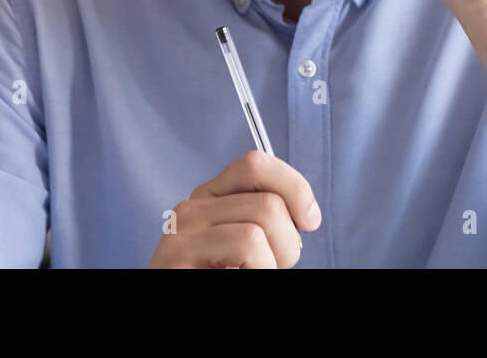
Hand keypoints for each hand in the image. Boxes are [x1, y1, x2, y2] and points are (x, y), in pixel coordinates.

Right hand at [147, 150, 321, 267]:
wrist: (176, 323)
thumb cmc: (216, 275)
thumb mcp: (244, 245)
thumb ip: (264, 219)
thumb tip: (306, 213)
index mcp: (211, 198)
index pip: (256, 164)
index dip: (294, 187)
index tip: (310, 220)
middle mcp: (192, 208)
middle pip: (268, 201)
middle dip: (289, 241)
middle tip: (273, 266)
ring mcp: (181, 231)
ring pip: (260, 225)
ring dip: (275, 262)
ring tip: (253, 275)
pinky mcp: (176, 255)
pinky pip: (246, 246)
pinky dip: (261, 270)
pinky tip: (239, 278)